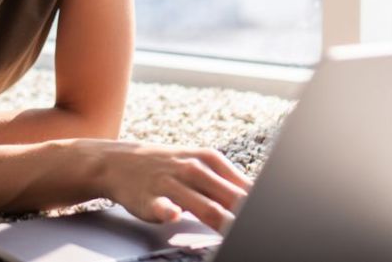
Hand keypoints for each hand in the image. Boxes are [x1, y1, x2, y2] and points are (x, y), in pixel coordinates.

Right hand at [87, 139, 251, 234]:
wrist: (119, 161)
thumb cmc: (167, 167)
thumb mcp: (199, 164)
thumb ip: (228, 183)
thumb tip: (257, 196)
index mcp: (210, 160)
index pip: (244, 187)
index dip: (257, 205)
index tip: (272, 219)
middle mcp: (193, 169)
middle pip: (229, 198)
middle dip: (245, 215)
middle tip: (260, 231)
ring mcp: (171, 183)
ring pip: (203, 205)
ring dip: (221, 219)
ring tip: (234, 231)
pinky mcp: (149, 198)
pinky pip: (160, 205)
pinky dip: (167, 210)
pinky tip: (173, 214)